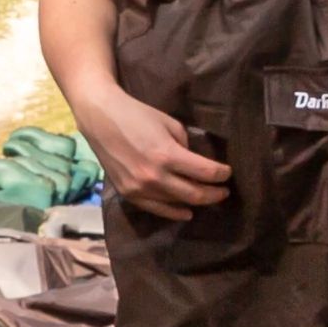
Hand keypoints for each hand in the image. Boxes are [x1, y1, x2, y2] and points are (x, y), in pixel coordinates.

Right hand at [71, 85, 230, 220]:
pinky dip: (174, 212)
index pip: (205, 172)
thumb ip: (184, 146)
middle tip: (224, 191)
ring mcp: (139, 188)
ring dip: (196, 203)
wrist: (100, 119)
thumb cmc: (137, 114)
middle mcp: (154, 176)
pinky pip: (156, 209)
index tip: (228, 173)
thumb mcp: (169, 123)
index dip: (221, 174)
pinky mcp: (128, 194)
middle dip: (214, 193)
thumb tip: (195, 162)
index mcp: (167, 155)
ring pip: (177, 204)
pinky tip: (186, 212)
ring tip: (207, 198)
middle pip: (195, 194)